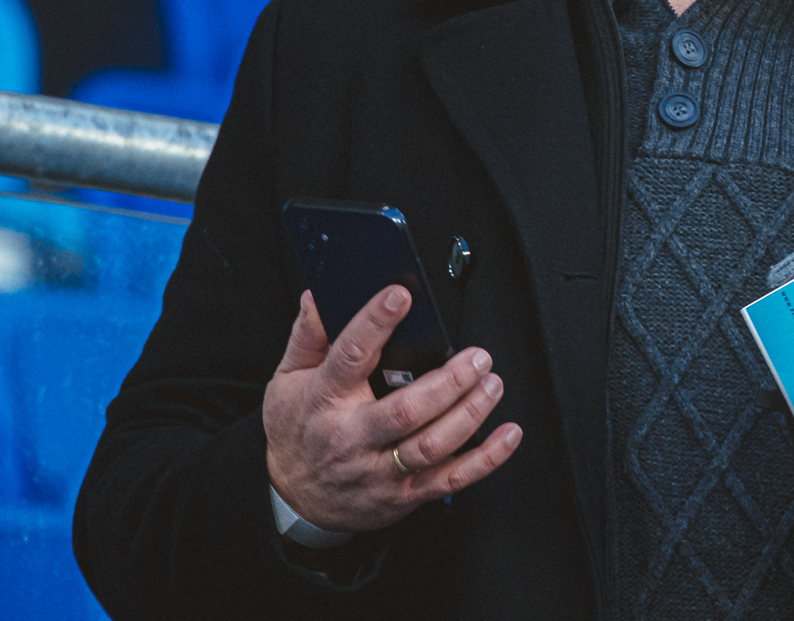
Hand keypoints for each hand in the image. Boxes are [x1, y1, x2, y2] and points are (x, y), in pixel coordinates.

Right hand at [263, 287, 520, 532]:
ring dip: (470, 413)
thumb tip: (317, 299)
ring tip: (492, 384)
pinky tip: (507, 435)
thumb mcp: (286, 380)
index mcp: (326, 398)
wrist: (292, 498)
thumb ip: (307, 337)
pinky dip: (485, 459)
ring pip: (432, 445)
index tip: (400, 295)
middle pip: (406, 410)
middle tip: (477, 356)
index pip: (350, 355)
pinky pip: (450, 479)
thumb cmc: (296, 432)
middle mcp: (354, 436)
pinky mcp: (403, 494)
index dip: (375, 323)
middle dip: (448, 381)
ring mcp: (380, 469)